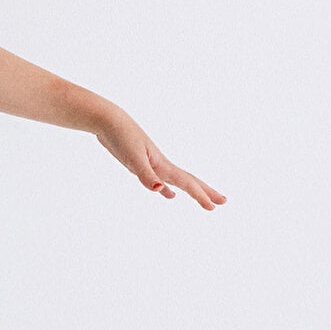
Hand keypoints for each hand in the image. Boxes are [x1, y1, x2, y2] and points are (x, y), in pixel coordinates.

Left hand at [93, 108, 225, 208]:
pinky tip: (168, 194)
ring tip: (202, 199)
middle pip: (189, 180)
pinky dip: (165, 189)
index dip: (200, 196)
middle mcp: (161, 164)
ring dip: (190, 190)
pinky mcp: (141, 164)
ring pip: (177, 180)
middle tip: (223, 202)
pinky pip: (159, 180)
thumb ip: (146, 174)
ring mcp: (152, 164)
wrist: (108, 121)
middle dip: (206, 191)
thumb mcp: (132, 157)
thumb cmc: (121, 137)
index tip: (214, 208)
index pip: (187, 183)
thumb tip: (161, 190)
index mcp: (162, 164)